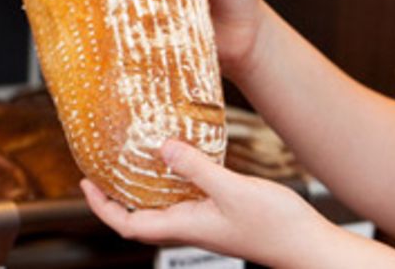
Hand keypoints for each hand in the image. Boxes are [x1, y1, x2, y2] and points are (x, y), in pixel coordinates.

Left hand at [81, 139, 327, 265]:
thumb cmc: (276, 227)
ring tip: (137, 161)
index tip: (86, 183)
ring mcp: (207, 221)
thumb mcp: (232, 190)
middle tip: (104, 169)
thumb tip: (160, 148)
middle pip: (140, 216)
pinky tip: (185, 160)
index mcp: (185, 226)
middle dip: (117, 196)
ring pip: (164, 206)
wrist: (308, 245)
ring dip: (145, 187)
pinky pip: (188, 197)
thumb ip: (196, 168)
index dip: (102, 206)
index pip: (127, 224)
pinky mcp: (224, 214)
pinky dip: (176, 180)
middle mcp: (191, 226)